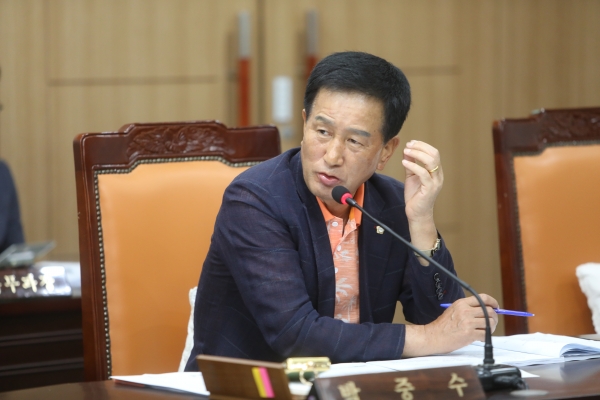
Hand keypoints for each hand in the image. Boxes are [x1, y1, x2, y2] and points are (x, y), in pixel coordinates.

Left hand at [401, 140, 442, 254]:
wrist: (417, 214)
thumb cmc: (415, 196)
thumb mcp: (411, 176)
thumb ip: (411, 164)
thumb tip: (407, 150)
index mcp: (436, 171)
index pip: (434, 152)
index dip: (422, 145)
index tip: (410, 143)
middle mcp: (438, 175)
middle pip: (434, 154)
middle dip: (420, 147)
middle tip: (408, 145)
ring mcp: (435, 182)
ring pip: (431, 162)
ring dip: (417, 154)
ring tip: (406, 151)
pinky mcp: (429, 189)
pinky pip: (423, 174)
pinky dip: (413, 165)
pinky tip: (404, 162)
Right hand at [403, 294, 498, 356]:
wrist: (433, 337)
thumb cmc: (442, 326)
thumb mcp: (453, 310)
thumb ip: (468, 309)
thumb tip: (486, 310)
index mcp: (461, 303)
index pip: (483, 298)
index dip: (493, 302)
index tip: (496, 307)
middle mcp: (465, 311)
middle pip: (489, 311)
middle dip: (494, 317)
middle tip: (492, 322)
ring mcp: (467, 322)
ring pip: (490, 322)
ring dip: (491, 328)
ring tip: (485, 331)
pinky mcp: (469, 334)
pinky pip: (486, 334)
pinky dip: (486, 336)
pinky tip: (480, 337)